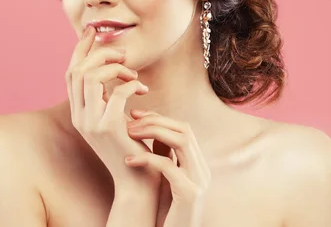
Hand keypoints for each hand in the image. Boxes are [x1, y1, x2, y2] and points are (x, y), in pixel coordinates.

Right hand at [65, 26, 159, 187]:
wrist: (136, 177)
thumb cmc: (132, 144)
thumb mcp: (114, 117)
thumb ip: (108, 97)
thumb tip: (114, 67)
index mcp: (78, 112)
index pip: (71, 73)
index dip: (80, 50)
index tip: (93, 32)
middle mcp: (79, 116)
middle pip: (78, 70)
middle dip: (100, 54)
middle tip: (124, 55)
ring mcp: (90, 122)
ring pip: (91, 77)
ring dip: (115, 68)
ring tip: (134, 74)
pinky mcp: (108, 127)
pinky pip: (117, 93)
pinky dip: (131, 85)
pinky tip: (143, 90)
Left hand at [125, 110, 210, 226]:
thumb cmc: (167, 215)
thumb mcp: (167, 183)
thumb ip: (164, 161)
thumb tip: (146, 136)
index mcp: (197, 164)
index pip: (183, 129)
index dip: (159, 118)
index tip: (135, 115)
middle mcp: (202, 169)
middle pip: (184, 129)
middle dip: (155, 120)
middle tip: (130, 121)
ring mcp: (198, 181)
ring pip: (181, 141)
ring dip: (153, 132)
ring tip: (129, 134)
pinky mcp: (189, 194)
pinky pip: (169, 167)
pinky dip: (148, 159)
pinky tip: (129, 160)